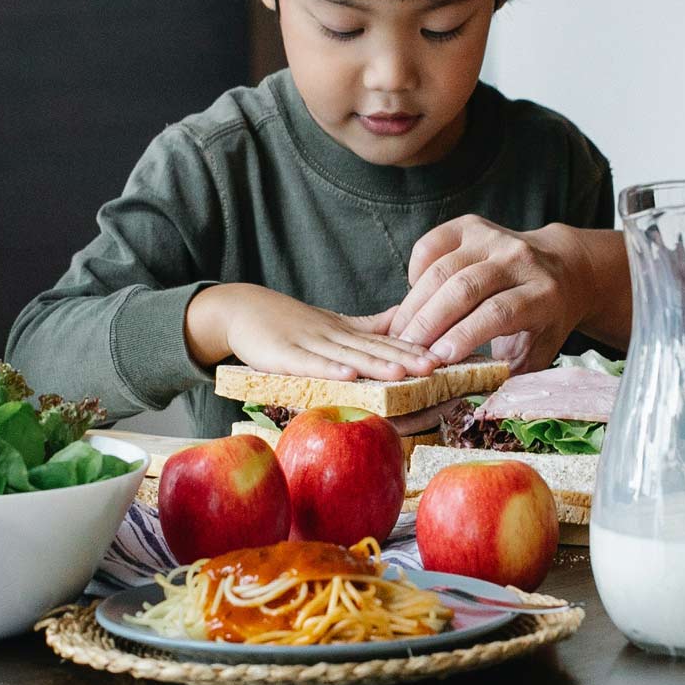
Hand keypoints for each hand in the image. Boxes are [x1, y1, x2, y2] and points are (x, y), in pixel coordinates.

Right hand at [184, 285, 436, 381]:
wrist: (241, 310)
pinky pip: (308, 364)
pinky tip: (348, 374)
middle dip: (405, 359)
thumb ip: (369, 326)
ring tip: (403, 372)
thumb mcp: (333, 323)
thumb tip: (407, 320)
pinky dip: (329, 369)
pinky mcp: (283, 355)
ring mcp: (308, 344)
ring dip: (376, 364)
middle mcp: (332, 336)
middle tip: (435, 366)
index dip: (413, 350)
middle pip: (373, 349)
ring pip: (347, 356)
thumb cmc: (289, 323)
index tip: (443, 358)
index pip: (384, 342)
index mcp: (346, 332)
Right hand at [386, 218, 630, 371]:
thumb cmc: (543, 321)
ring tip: (399, 334)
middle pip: (465, 287)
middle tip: (404, 352)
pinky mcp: (471, 226)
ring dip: (415, 304)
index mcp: (542, 294)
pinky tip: (414, 298)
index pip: (499, 311)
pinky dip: (416, 271)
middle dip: (430, 322)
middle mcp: (519, 259)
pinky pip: (432, 244)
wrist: (560, 268)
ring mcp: (494, 237)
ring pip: (443, 267)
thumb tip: (471, 403)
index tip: (437, 358)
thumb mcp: (537, 352)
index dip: (465, 334)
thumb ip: (508, 375)